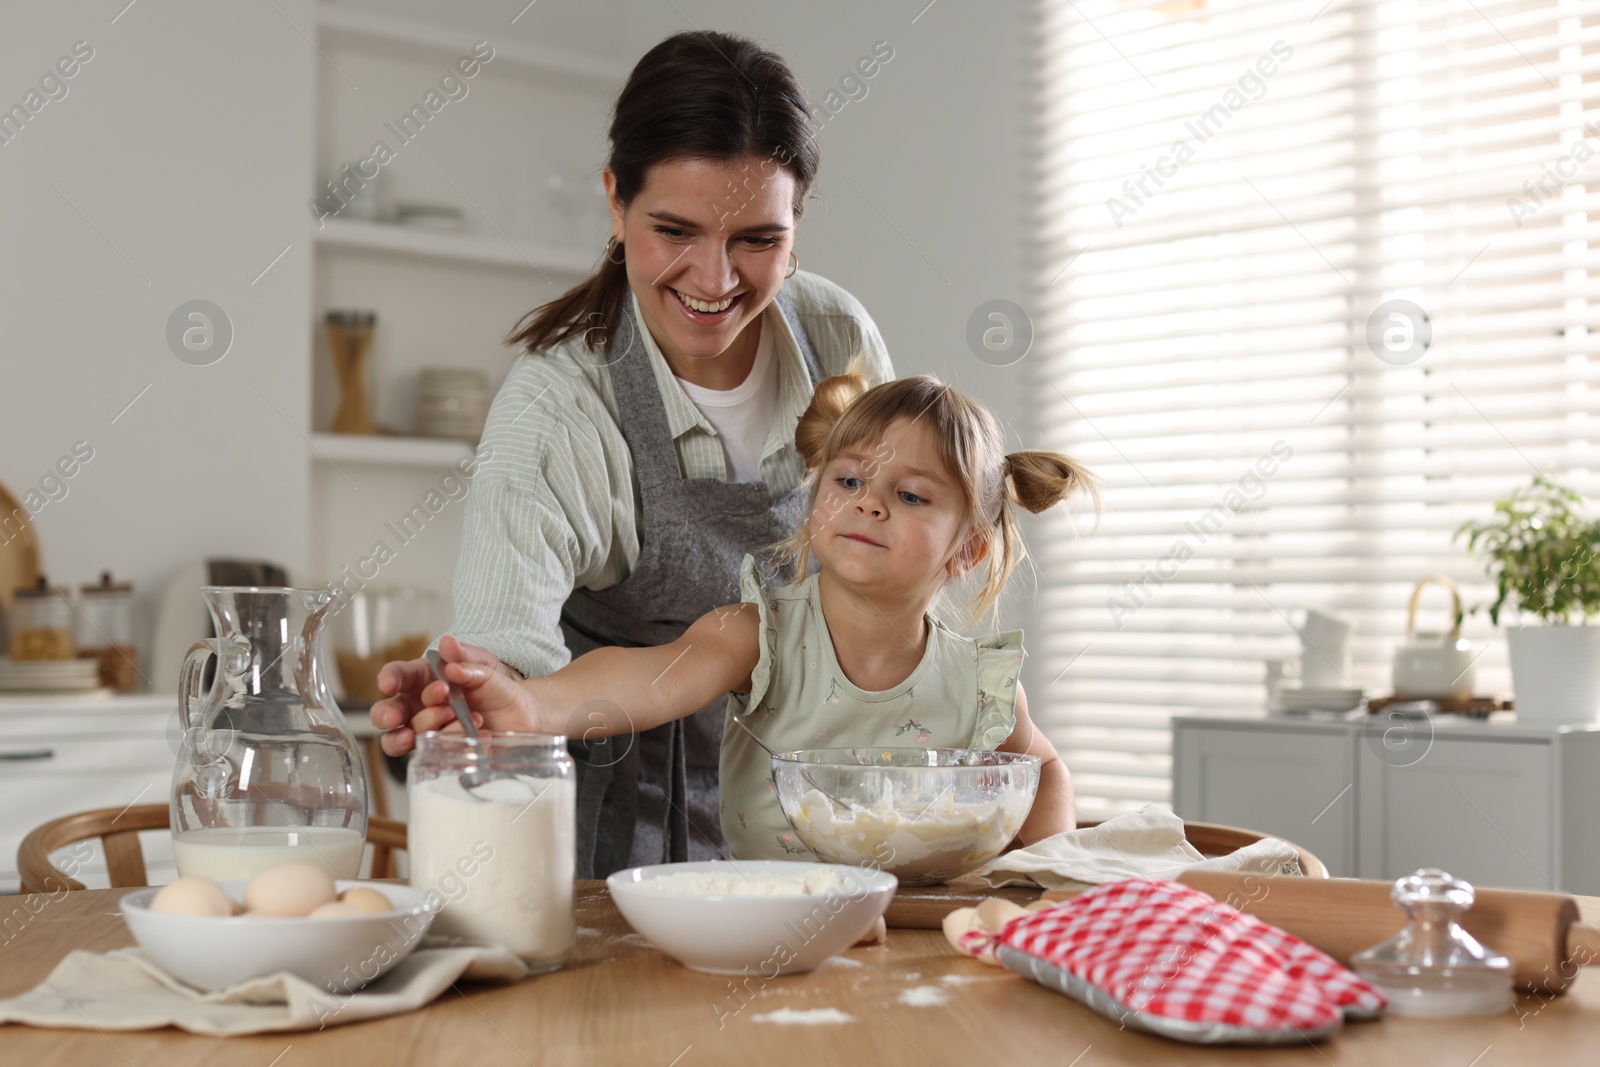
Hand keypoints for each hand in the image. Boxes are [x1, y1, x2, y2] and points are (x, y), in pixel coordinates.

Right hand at [369, 636, 531, 755]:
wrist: (521, 712)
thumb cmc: (495, 684)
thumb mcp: (483, 663)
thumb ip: (465, 656)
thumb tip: (448, 643)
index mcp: (422, 679)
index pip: (397, 676)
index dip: (388, 679)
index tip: (388, 685)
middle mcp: (418, 707)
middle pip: (386, 713)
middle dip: (387, 714)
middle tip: (398, 717)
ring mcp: (429, 730)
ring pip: (405, 736)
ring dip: (425, 725)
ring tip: (451, 714)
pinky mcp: (444, 750)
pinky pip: (435, 753)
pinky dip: (452, 742)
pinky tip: (475, 733)